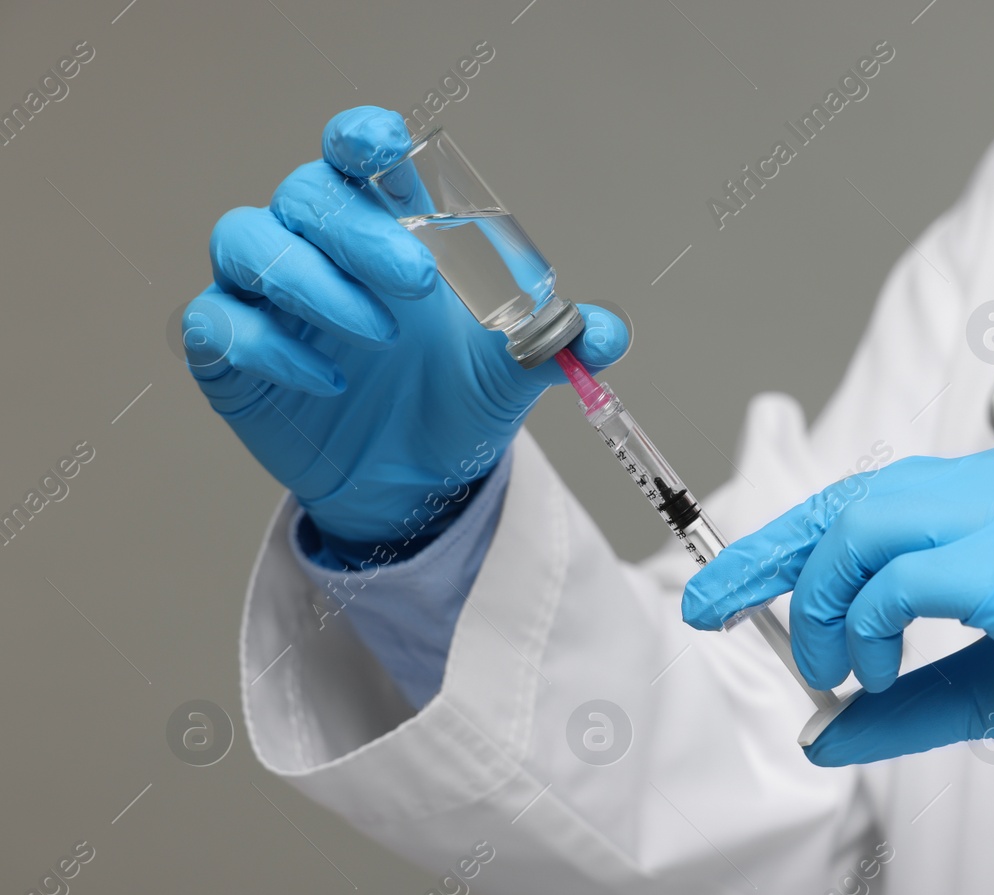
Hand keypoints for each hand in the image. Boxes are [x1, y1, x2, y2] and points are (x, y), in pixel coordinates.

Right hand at [183, 106, 627, 552]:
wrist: (417, 485)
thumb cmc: (454, 399)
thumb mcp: (513, 372)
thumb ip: (556, 341)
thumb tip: (603, 333)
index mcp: (382, 224)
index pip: (351, 152)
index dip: (359, 137)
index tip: (385, 146)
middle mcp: (316, 247)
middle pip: (305, 194)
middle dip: (360, 230)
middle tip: (420, 281)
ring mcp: (266, 297)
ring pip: (246, 241)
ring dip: (312, 281)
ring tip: (380, 334)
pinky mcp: (230, 353)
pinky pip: (216, 321)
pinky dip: (269, 343)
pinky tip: (328, 379)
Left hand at [681, 440, 993, 797]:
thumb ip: (907, 702)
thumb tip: (822, 729)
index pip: (870, 497)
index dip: (788, 539)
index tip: (725, 587)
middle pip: (850, 498)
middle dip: (769, 556)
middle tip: (713, 610)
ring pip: (862, 525)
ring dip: (822, 603)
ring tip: (838, 669)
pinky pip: (899, 576)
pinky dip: (866, 626)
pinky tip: (881, 673)